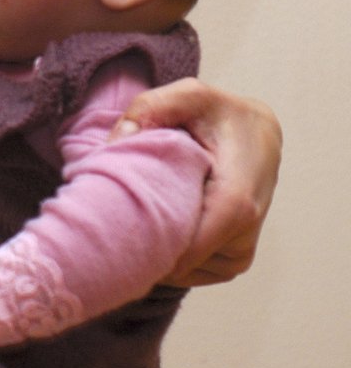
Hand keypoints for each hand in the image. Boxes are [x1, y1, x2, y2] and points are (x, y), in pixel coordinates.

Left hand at [111, 77, 280, 285]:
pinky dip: (171, 258)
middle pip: (185, 260)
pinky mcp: (236, 257)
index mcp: (237, 193)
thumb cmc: (218, 113)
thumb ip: (150, 106)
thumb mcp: (188, 94)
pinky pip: (195, 272)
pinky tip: (154, 229)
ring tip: (135, 217)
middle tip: (110, 221)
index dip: (155, 247)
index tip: (116, 232)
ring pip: (187, 270)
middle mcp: (248, 227)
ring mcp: (243, 248)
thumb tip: (116, 141)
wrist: (258, 132)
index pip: (196, 244)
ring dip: (157, 251)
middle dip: (145, 246)